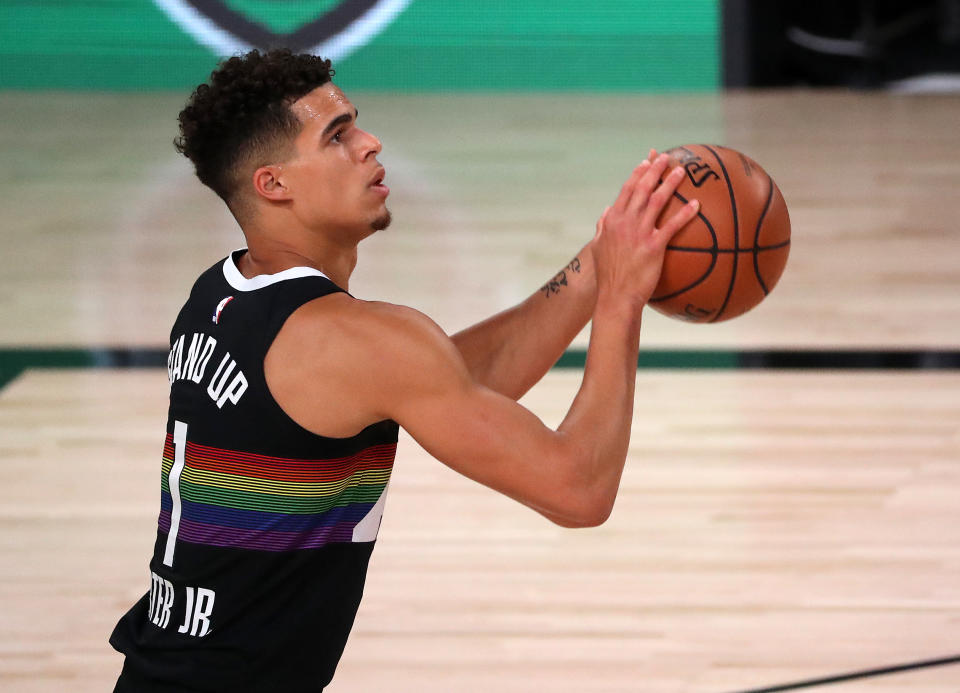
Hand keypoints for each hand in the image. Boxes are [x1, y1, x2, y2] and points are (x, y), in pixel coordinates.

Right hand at [592, 151, 699, 308]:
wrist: (615, 296)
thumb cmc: (608, 276)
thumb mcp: (598, 248)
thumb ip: (602, 227)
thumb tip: (606, 211)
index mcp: (612, 221)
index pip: (626, 190)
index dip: (638, 173)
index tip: (647, 160)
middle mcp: (625, 223)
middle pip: (642, 189)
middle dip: (655, 170)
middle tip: (668, 157)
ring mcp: (639, 233)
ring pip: (657, 201)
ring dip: (670, 184)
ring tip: (682, 171)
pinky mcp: (653, 247)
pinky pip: (672, 226)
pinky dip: (684, 213)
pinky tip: (696, 205)